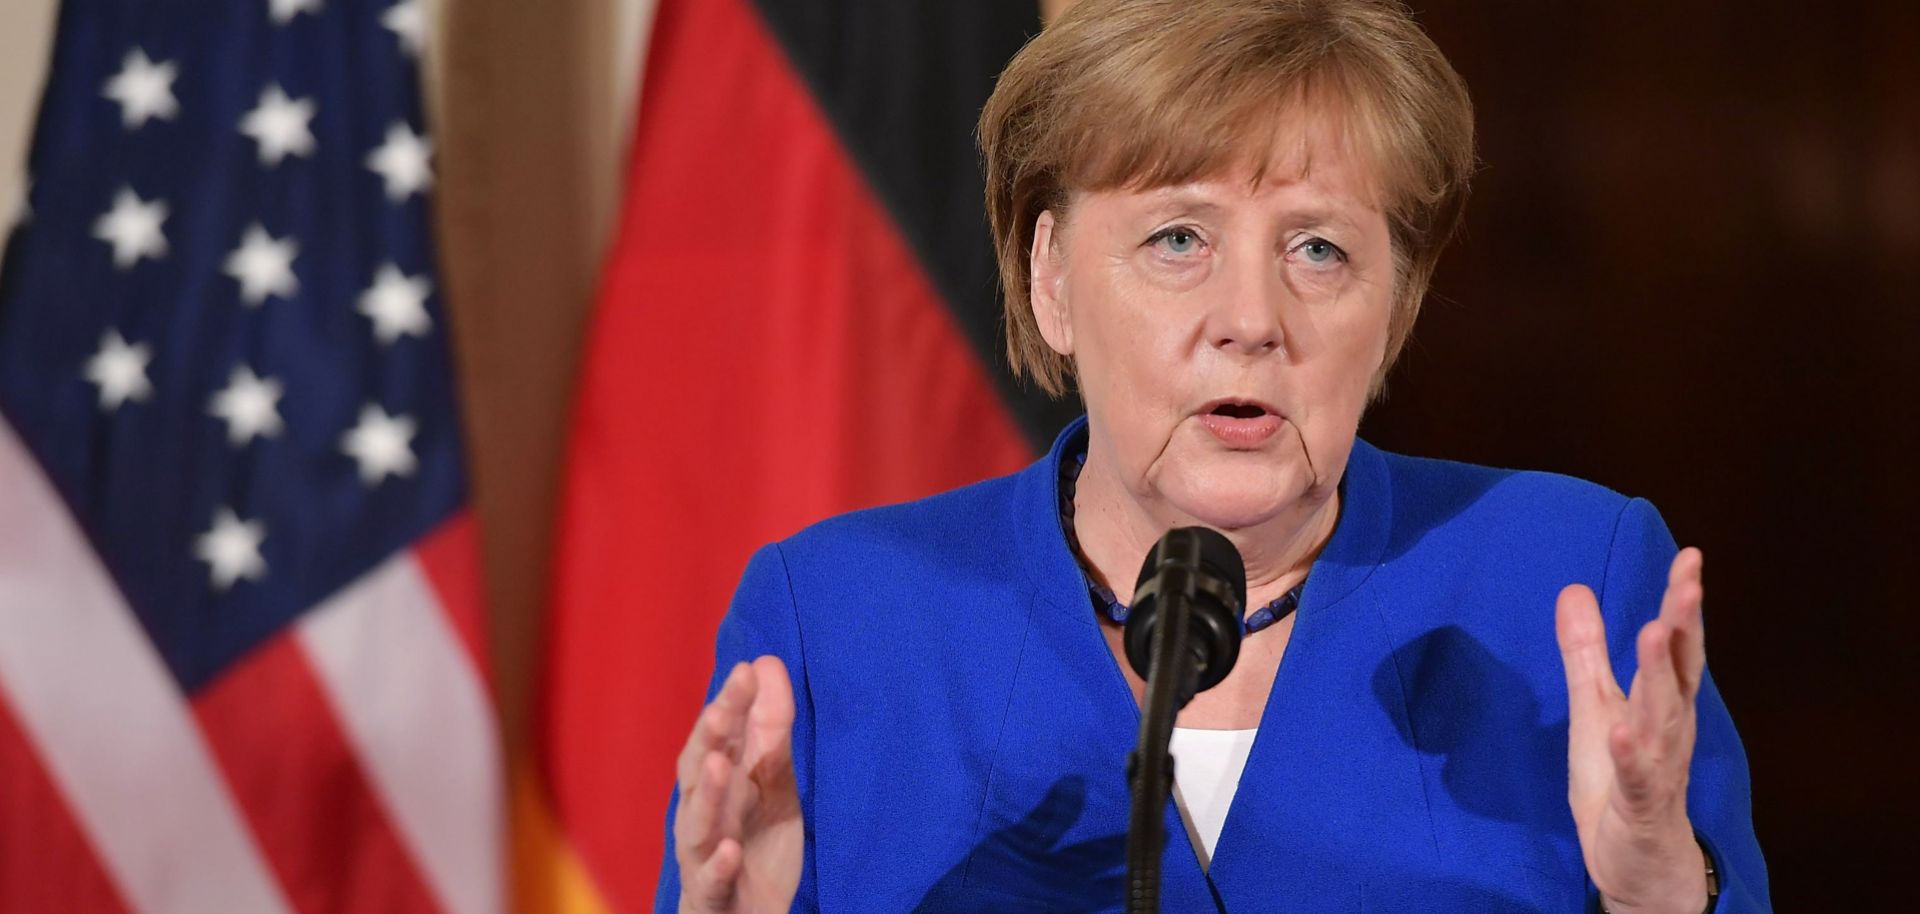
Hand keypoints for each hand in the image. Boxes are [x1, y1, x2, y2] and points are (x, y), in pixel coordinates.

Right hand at [675, 656, 802, 913]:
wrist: (748, 913)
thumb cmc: (752, 842)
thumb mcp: (772, 783)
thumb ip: (770, 730)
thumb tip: (766, 662)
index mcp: (716, 782)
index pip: (718, 736)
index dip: (729, 704)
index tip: (748, 669)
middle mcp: (700, 812)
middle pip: (699, 771)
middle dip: (709, 739)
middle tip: (724, 710)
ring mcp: (701, 854)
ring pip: (697, 823)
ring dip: (708, 795)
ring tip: (720, 764)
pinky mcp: (711, 894)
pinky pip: (711, 880)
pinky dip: (718, 866)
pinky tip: (729, 851)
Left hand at [1555, 548, 1709, 913]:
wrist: (1638, 860)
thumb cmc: (1622, 777)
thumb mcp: (1596, 706)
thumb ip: (1586, 651)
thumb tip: (1574, 589)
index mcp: (1662, 701)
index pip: (1676, 644)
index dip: (1683, 602)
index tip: (1691, 556)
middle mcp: (1669, 728)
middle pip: (1677, 670)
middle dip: (1684, 624)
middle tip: (1689, 578)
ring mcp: (1656, 766)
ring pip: (1662, 717)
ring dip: (1658, 675)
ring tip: (1655, 630)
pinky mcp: (1638, 806)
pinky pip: (1636, 779)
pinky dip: (1630, 756)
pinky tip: (1622, 733)